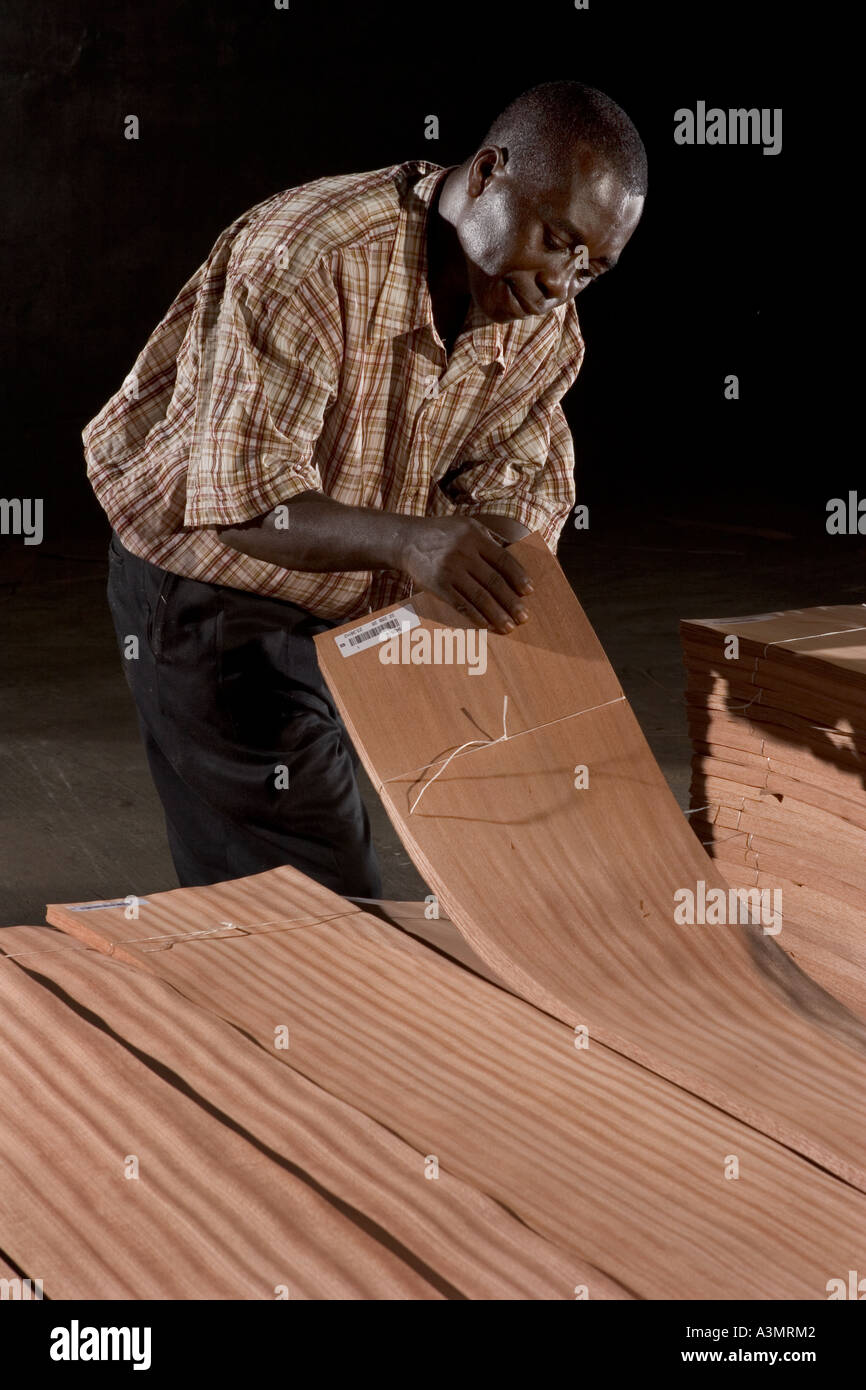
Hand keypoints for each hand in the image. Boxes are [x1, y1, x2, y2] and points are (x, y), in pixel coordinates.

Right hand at [398, 516, 533, 633]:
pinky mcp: (438, 585)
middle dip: (511, 602)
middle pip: (494, 581)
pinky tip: (487, 625)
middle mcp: (463, 553)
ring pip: (480, 596)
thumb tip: (516, 558)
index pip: (503, 560)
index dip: (518, 577)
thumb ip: (490, 539)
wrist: (407, 540)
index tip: (529, 592)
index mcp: (475, 536)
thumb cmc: (443, 534)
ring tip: (509, 626)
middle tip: (524, 617)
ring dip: (497, 614)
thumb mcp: (467, 526)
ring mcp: (449, 570)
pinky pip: (461, 604)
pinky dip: (476, 616)